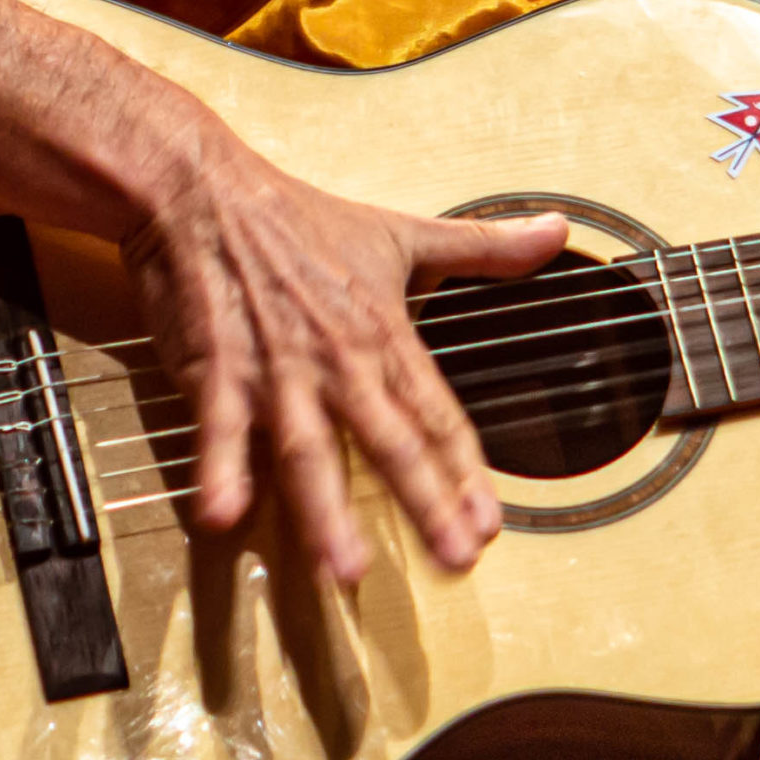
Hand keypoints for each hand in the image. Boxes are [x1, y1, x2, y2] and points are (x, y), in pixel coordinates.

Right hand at [120, 125, 566, 582]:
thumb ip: (482, 247)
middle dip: (424, 504)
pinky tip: (224, 516)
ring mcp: (277, 368)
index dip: (466, 473)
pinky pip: (219, 429)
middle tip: (453, 558)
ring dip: (326, 509)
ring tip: (346, 568)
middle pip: (390, 441)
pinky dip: (221, 469)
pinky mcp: (217, 368)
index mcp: (383, 333)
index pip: (436, 414)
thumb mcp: (401, 230)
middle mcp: (337, 358)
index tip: (488, 526)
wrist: (205, 191)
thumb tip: (554, 230)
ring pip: (309, 448)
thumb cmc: (299, 218)